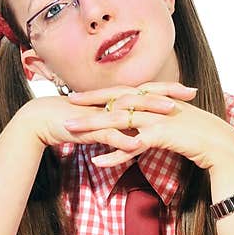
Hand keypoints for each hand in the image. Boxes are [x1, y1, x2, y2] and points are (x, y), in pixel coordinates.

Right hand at [16, 86, 186, 154]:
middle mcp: (110, 101)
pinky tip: (138, 144)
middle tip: (191, 94)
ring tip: (172, 114)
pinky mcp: (89, 127)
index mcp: (115, 98)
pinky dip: (123, 139)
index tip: (190, 90)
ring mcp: (101, 113)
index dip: (168, 89)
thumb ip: (119, 124)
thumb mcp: (101, 121)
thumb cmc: (71, 120)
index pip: (146, 91)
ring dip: (151, 112)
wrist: (42, 120)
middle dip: (168, 94)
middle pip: (144, 96)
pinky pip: (109, 134)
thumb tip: (135, 132)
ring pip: (130, 111)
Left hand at [63, 81, 233, 169]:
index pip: (123, 91)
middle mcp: (155, 104)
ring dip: (93, 125)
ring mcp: (157, 118)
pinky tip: (98, 162)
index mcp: (157, 98)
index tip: (81, 94)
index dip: (101, 93)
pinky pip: (132, 145)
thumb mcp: (175, 123)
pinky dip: (114, 154)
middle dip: (90, 103)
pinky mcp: (161, 135)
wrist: (222, 145)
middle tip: (67, 104)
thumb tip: (142, 126)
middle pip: (116, 100)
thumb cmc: (200, 136)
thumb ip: (157, 120)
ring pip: (118, 120)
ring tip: (71, 130)